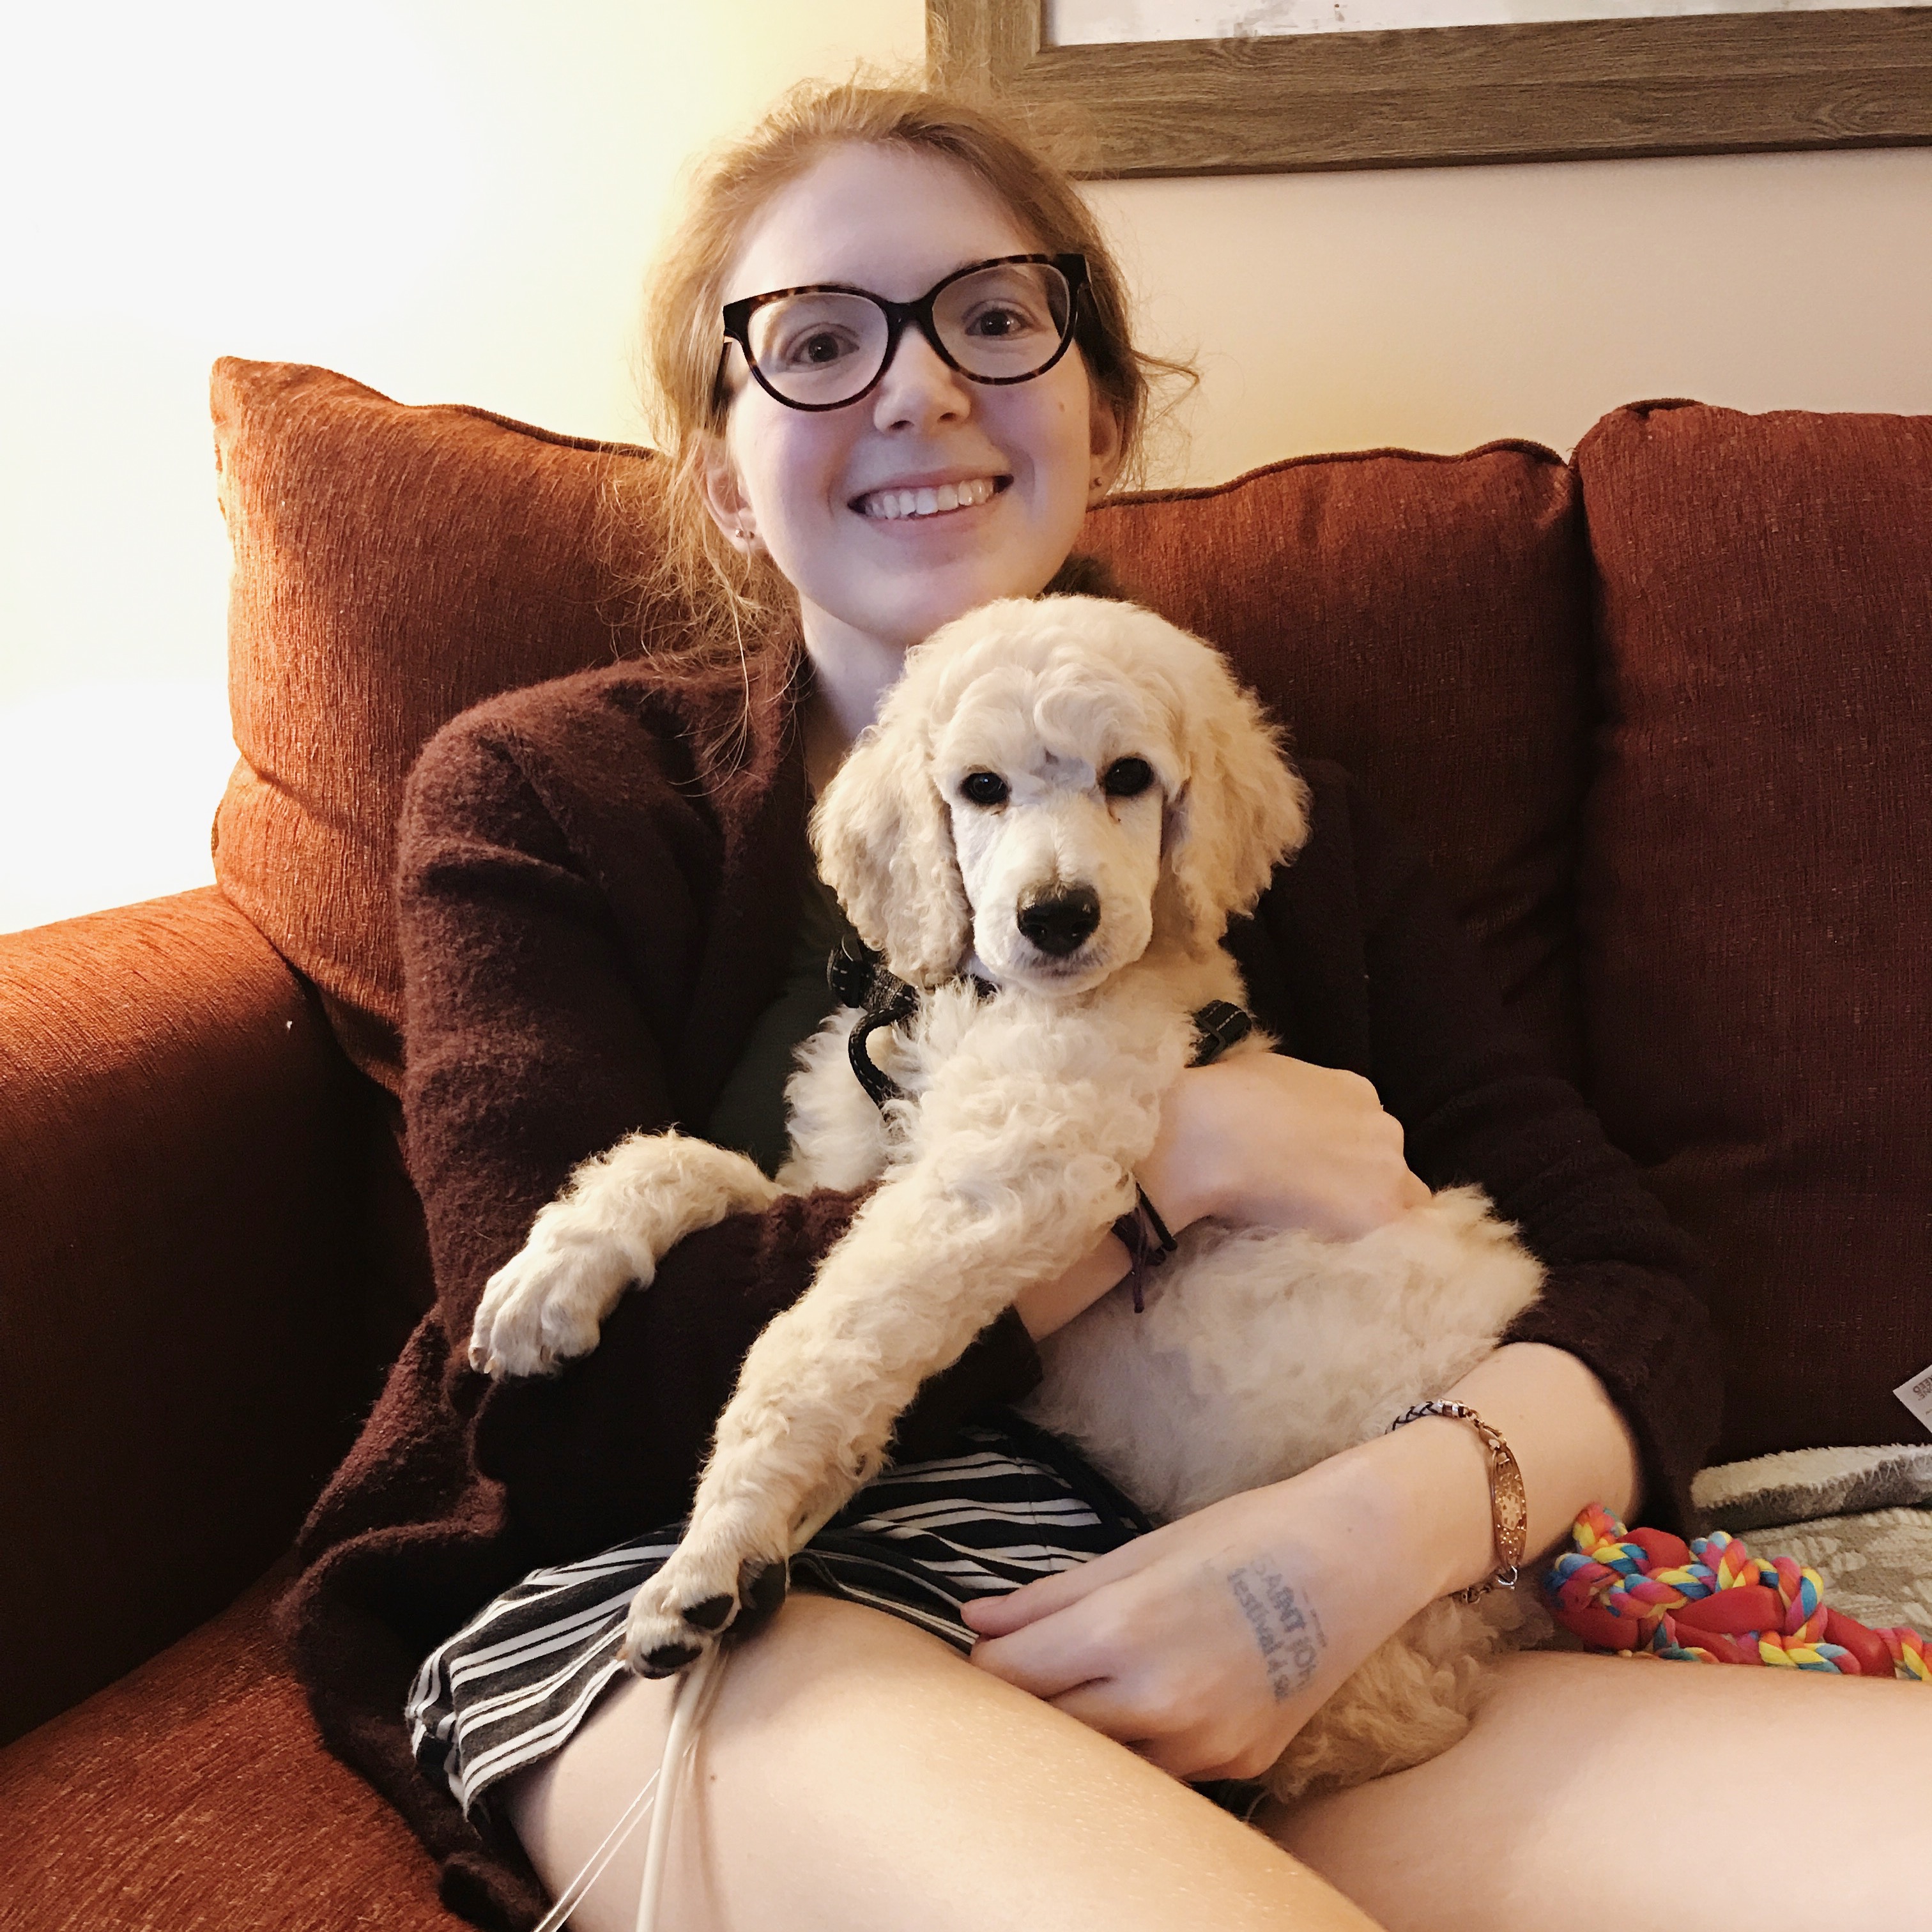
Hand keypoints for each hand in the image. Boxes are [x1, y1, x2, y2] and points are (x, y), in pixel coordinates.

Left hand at [960, 1438, 1441, 1782]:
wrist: (1354, 1559)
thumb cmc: (1241, 1536)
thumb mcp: (1136, 1553)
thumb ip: (1049, 1597)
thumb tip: (973, 1620)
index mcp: (1123, 1631)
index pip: (1012, 1677)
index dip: (989, 1665)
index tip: (991, 1650)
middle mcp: (1160, 1700)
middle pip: (1049, 1730)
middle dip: (1028, 1705)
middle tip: (1027, 1676)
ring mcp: (1205, 1743)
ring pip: (1106, 1763)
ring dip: (1085, 1734)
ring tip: (1086, 1691)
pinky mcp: (1239, 1764)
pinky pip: (1165, 1770)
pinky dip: (1144, 1744)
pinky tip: (1149, 1706)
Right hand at [1143, 1053, 1428, 1241]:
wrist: (1214, 1134)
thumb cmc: (1223, 1099)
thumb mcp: (1268, 1076)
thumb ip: (1297, 1100)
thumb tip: (1283, 1117)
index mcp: (1356, 1092)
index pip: (1371, 1136)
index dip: (1348, 1161)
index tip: (1322, 1176)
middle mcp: (1384, 1128)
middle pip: (1390, 1171)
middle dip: (1363, 1188)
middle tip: (1321, 1210)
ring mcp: (1388, 1170)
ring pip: (1398, 1207)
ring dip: (1367, 1221)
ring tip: (1326, 1241)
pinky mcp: (1380, 1213)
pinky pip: (1391, 1241)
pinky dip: (1369, 1250)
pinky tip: (1336, 1259)